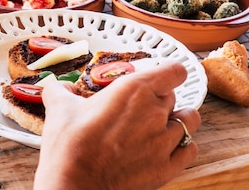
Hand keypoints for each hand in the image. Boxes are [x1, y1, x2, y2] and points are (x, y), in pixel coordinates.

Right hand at [34, 61, 199, 189]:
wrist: (74, 186)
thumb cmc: (69, 147)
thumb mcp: (59, 109)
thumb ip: (60, 90)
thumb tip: (58, 86)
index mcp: (134, 90)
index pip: (174, 70)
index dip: (168, 73)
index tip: (159, 77)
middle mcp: (155, 111)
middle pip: (174, 96)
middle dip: (160, 99)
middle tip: (141, 109)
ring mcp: (164, 140)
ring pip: (189, 120)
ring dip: (177, 120)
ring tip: (160, 126)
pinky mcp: (167, 167)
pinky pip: (190, 149)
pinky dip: (182, 147)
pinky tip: (167, 148)